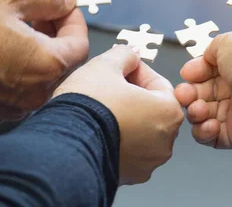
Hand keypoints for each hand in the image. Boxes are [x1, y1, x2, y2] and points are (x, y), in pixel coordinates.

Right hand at [0, 0, 88, 122]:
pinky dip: (22, 68)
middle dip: (57, 33)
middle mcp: (38, 92)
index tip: (62, 6)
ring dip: (40, 50)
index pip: (81, 43)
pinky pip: (23, 88)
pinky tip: (3, 50)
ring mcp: (17, 107)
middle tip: (40, 13)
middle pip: (65, 60)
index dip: (74, 20)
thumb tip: (68, 0)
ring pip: (44, 75)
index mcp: (49, 65)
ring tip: (19, 28)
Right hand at [54, 46, 183, 184]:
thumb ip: (124, 55)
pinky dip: (117, 138)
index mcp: (169, 112)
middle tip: (109, 86)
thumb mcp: (105, 64)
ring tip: (101, 107)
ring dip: (125, 117)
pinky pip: (127, 151)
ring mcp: (148, 163)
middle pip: (151, 108)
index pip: (158, 83)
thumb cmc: (89, 106)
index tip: (121, 67)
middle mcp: (165, 142)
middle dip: (132, 95)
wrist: (63, 146)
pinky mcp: (129, 176)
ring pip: (140, 131)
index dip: (136, 71)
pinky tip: (98, 128)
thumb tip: (130, 55)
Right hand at [175, 30, 231, 153]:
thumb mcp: (231, 40)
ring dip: (195, 111)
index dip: (197, 70)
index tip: (187, 73)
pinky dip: (203, 131)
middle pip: (206, 91)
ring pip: (205, 113)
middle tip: (183, 93)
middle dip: (190, 92)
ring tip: (197, 108)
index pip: (214, 68)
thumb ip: (213, 48)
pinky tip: (209, 123)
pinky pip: (211, 136)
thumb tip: (203, 60)